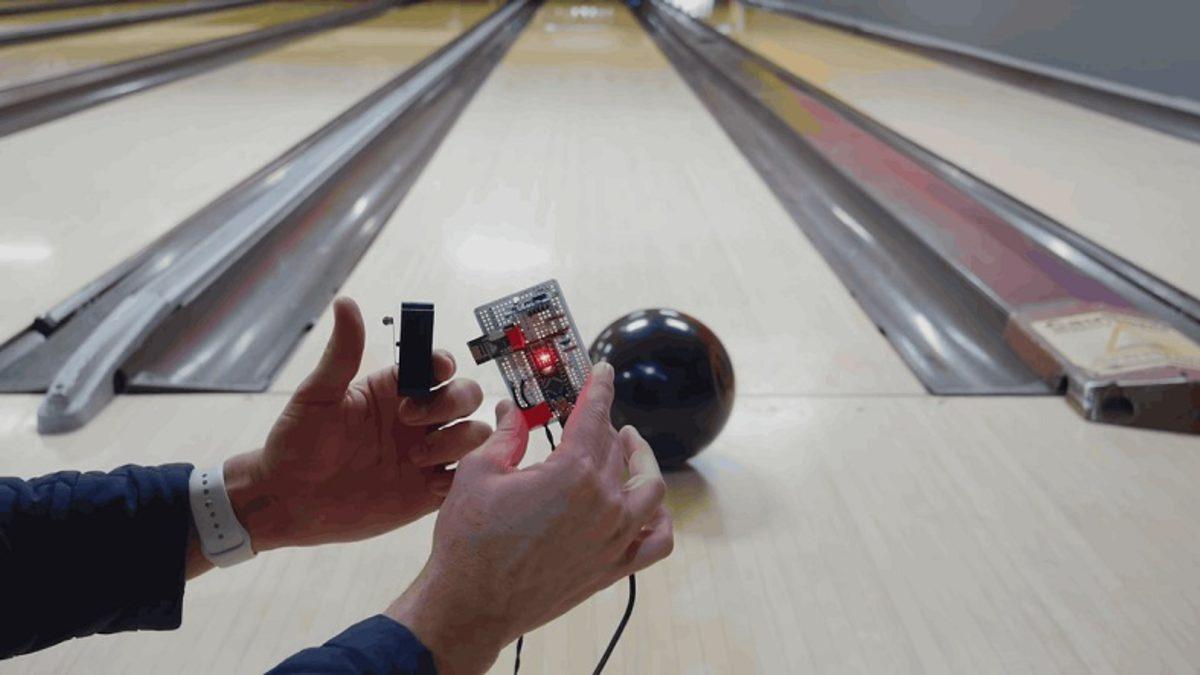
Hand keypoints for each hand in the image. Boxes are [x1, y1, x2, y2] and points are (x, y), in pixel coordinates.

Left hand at [224, 297, 490, 551]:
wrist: (290, 502)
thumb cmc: (296, 444)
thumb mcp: (316, 396)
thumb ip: (341, 354)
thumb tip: (346, 303)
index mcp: (395, 389)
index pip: (438, 366)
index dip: (444, 366)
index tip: (433, 374)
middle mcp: (418, 419)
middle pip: (466, 396)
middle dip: (452, 403)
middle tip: (410, 421)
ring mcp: (427, 454)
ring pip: (474, 435)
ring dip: (456, 442)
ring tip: (415, 460)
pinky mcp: (428, 491)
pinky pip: (464, 479)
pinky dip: (460, 478)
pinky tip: (428, 484)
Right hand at [385, 362, 673, 673]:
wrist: (471, 605)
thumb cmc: (470, 542)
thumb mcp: (479, 472)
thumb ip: (505, 435)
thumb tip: (513, 410)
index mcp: (572, 472)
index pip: (594, 415)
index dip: (599, 388)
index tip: (602, 372)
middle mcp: (603, 503)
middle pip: (616, 448)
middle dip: (605, 424)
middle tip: (592, 416)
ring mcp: (614, 538)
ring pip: (650, 488)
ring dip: (641, 461)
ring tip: (627, 447)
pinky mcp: (613, 567)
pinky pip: (657, 540)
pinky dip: (658, 519)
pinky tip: (647, 507)